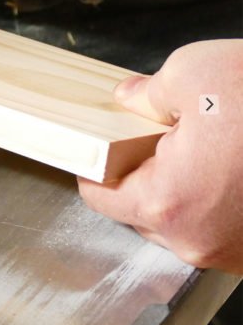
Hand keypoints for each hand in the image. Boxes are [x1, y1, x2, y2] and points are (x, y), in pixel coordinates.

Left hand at [79, 40, 242, 273]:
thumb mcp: (199, 71)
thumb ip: (149, 90)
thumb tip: (131, 97)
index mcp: (169, 202)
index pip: (100, 195)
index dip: (94, 166)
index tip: (95, 151)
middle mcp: (199, 240)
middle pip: (139, 210)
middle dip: (141, 173)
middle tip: (157, 137)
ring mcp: (235, 253)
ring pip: (182, 221)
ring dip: (182, 187)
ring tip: (208, 148)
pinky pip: (220, 227)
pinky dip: (217, 200)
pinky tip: (234, 167)